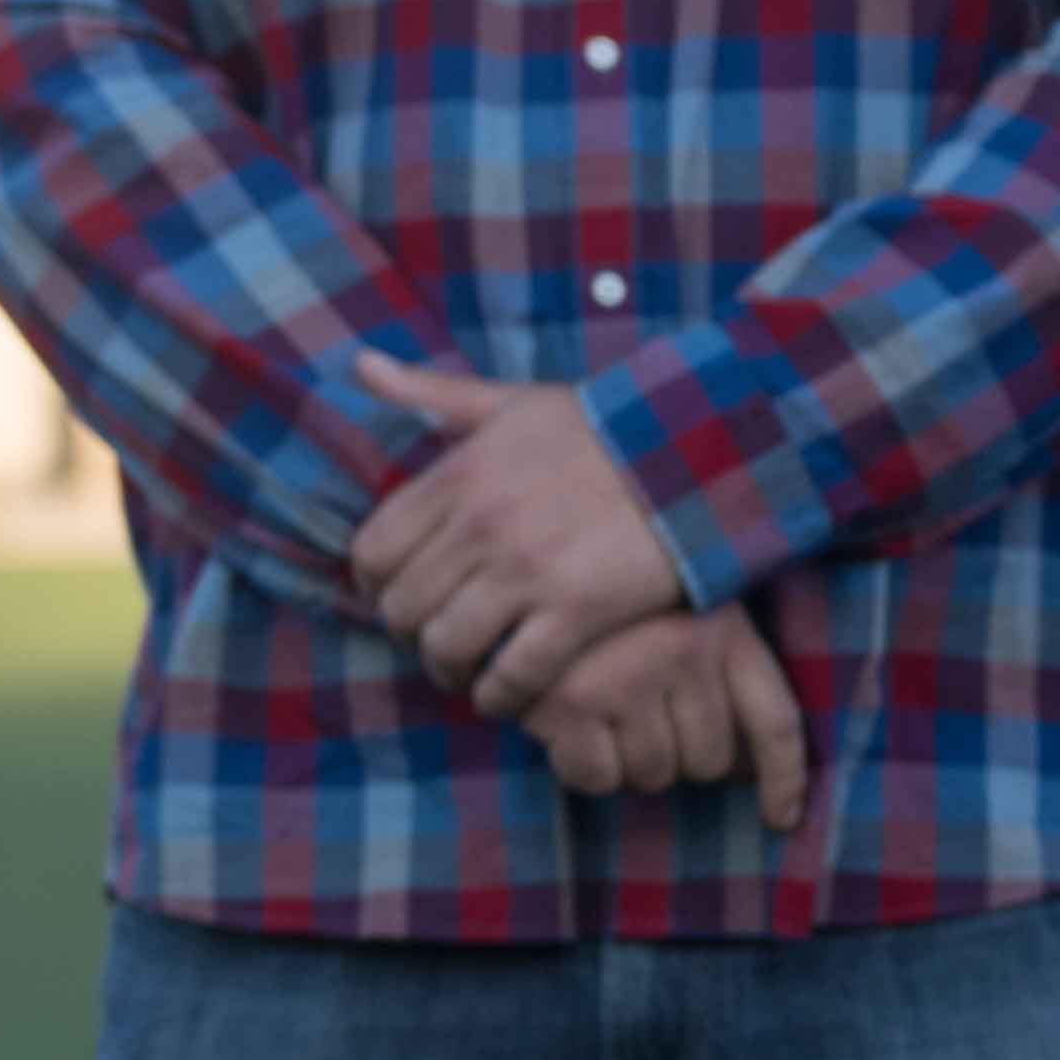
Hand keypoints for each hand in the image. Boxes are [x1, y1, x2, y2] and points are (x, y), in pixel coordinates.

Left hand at [349, 358, 687, 715]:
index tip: (397, 596)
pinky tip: (505, 696)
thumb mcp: (509, 401)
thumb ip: (430, 391)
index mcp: (457, 475)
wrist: (698, 451)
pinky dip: (500, 695)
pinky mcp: (578, 610)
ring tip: (467, 670)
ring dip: (449, 669)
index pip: (373, 552)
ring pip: (448, 645)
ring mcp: (527, 570)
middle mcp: (480, 525)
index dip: (376, 587)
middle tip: (434, 640)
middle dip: (410, 634)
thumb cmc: (602, 426)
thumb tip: (361, 363)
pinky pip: (514, 674)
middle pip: (402, 608)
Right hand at [512, 599, 811, 829]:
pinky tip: (567, 726)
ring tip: (598, 710)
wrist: (523, 554)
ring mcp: (628, 676)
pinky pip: (598, 777)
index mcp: (722, 627)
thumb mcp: (680, 611)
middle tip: (636, 715)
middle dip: (676, 754)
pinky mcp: (571, 700)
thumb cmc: (608, 599)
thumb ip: (716, 674)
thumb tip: (744, 773)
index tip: (779, 820)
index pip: (775, 723)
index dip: (784, 780)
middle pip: (710, 761)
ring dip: (626, 761)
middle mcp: (683, 650)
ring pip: (653, 774)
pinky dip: (583, 766)